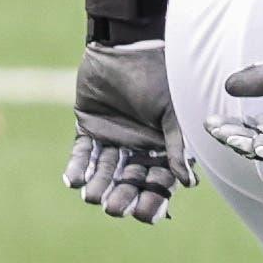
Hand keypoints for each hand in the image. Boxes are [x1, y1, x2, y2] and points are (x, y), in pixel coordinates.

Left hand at [62, 39, 194, 221]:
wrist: (129, 46)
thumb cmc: (161, 76)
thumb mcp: (174, 113)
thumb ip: (177, 147)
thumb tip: (188, 183)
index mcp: (164, 146)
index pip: (160, 181)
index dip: (154, 199)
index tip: (146, 216)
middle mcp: (139, 146)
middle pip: (130, 181)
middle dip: (123, 196)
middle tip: (114, 209)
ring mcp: (114, 138)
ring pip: (106, 171)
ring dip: (99, 185)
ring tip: (93, 197)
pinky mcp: (89, 127)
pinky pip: (83, 153)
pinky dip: (78, 167)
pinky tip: (74, 181)